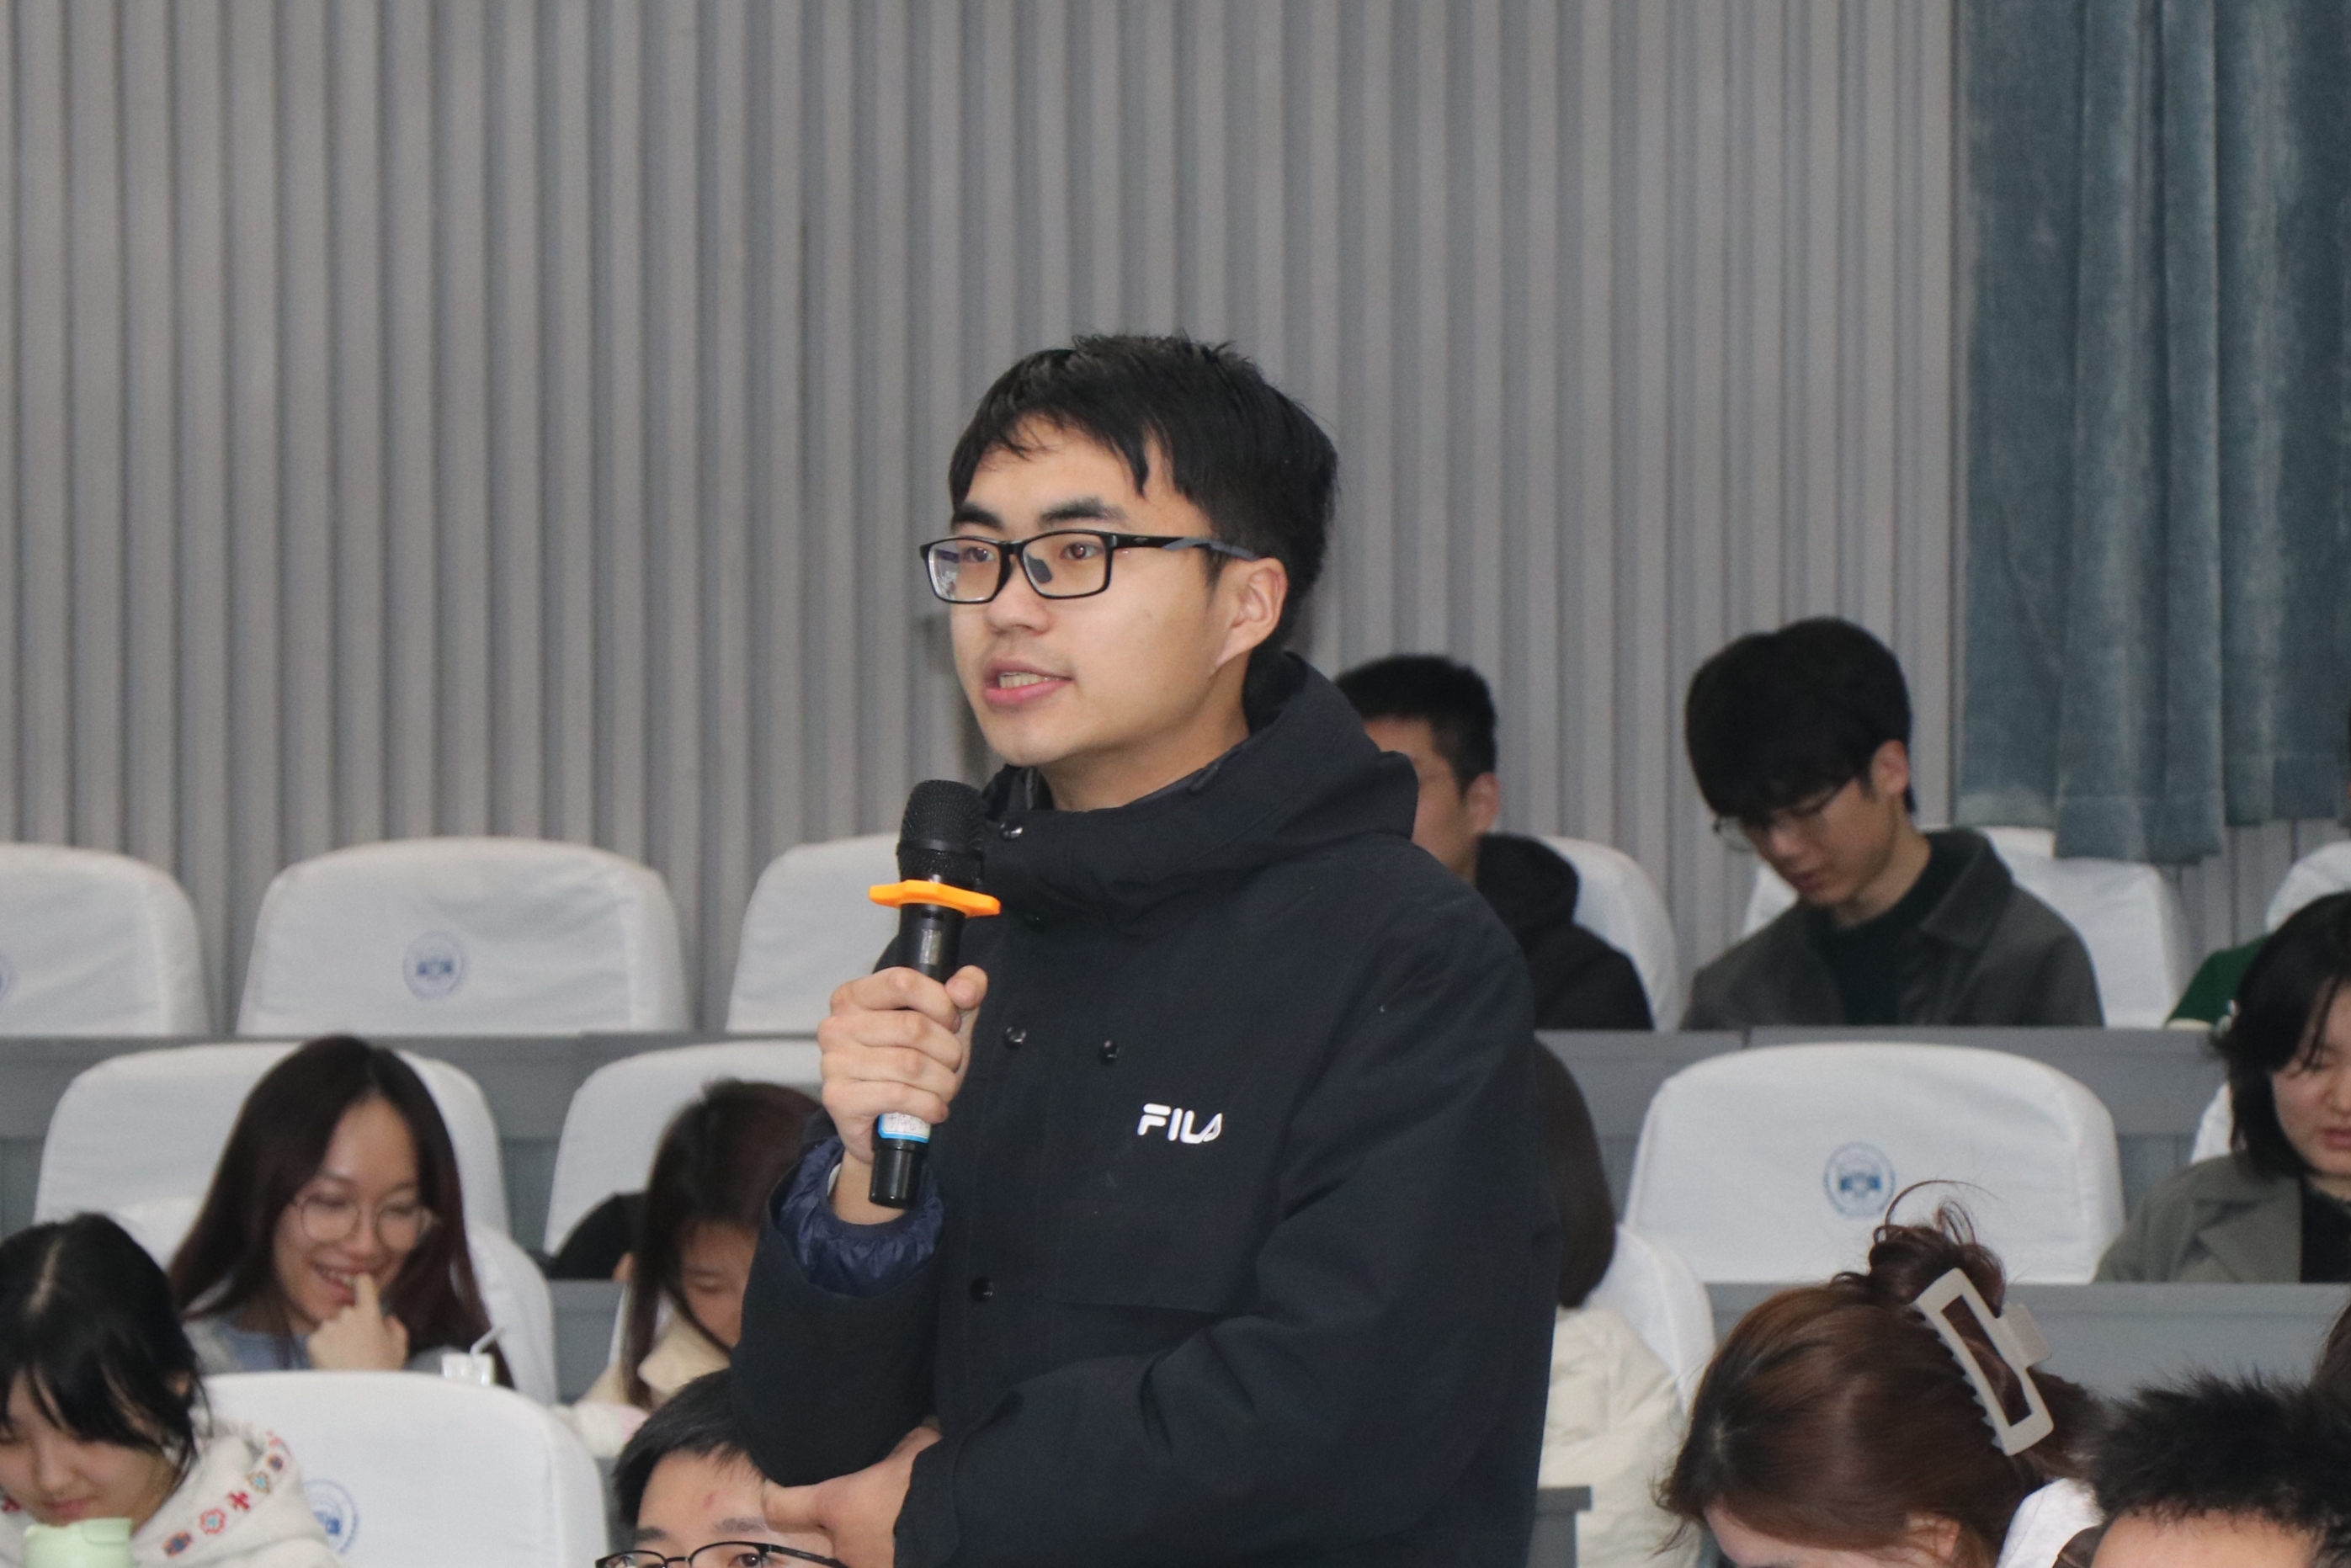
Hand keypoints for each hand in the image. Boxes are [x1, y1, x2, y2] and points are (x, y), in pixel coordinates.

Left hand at [305, 1272, 409, 1370]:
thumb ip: (395, 1326)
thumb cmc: (382, 1373)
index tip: (361, 1285)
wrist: (359, 1398)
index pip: (364, 1283)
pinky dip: (322, 1350)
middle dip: (349, 1325)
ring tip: (343, 1359)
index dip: (362, 1283)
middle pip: (346, 1312)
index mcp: (370, 1313)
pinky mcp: (313, 1341)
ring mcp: (328, 1328)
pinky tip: (332, 1364)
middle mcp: (347, 1315)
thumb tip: (386, 1318)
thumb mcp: (399, 1347)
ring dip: (335, 1337)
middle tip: (356, 1347)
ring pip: (331, 1327)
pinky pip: (318, 1340)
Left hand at [762, 1425, 939, 1567]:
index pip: (783, 1505)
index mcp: (838, 1505)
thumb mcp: (915, 1442)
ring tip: (902, 1518)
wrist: (967, 1516)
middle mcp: (844, 1543)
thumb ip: (899, 1445)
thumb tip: (907, 1438)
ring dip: (874, 1537)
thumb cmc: (932, 1473)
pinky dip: (895, 1547)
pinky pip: (885, 1557)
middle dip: (849, 1518)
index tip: (770, 1489)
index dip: (774, 1496)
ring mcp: (868, 1566)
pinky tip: (918, 1535)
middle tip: (878, 1498)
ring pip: (860, 1550)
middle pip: (832, 1530)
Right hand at [816, 965, 986, 1221]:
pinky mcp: (839, 1098)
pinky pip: (899, 1095)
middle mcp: (836, 1026)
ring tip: (945, 1089)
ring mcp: (833, 1062)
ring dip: (943, 1082)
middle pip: (913, 1027)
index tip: (952, 1022)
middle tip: (952, 1065)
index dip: (940, 1002)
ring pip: (910, 1064)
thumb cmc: (914, 1065)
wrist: (886, 1126)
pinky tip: (934, 1109)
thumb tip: (966, 988)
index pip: (902, 982)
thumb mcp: (944, 1023)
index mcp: (854, 997)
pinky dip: (929, 1105)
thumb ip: (965, 992)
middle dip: (948, 1051)